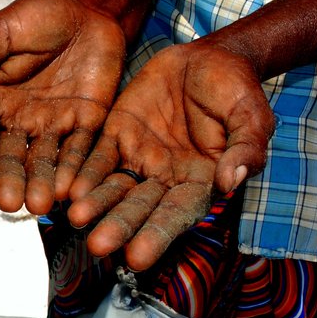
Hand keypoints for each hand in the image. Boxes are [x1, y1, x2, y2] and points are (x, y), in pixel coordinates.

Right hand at [0, 0, 125, 213]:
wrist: (88, 8)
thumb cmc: (36, 16)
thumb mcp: (1, 31)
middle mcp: (15, 123)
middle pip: (8, 159)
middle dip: (8, 181)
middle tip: (9, 204)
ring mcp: (50, 127)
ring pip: (43, 162)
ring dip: (41, 185)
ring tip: (42, 205)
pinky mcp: (85, 126)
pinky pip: (80, 152)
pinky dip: (77, 171)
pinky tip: (74, 190)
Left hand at [65, 41, 274, 269]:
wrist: (207, 58)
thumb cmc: (236, 91)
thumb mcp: (250, 115)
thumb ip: (245, 148)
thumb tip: (230, 182)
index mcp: (200, 181)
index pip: (177, 214)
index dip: (157, 235)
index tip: (137, 258)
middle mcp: (164, 178)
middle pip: (139, 207)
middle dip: (119, 226)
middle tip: (97, 246)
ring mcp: (138, 158)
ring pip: (114, 187)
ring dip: (96, 204)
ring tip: (75, 218)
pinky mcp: (116, 135)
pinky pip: (96, 157)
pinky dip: (82, 173)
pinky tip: (66, 187)